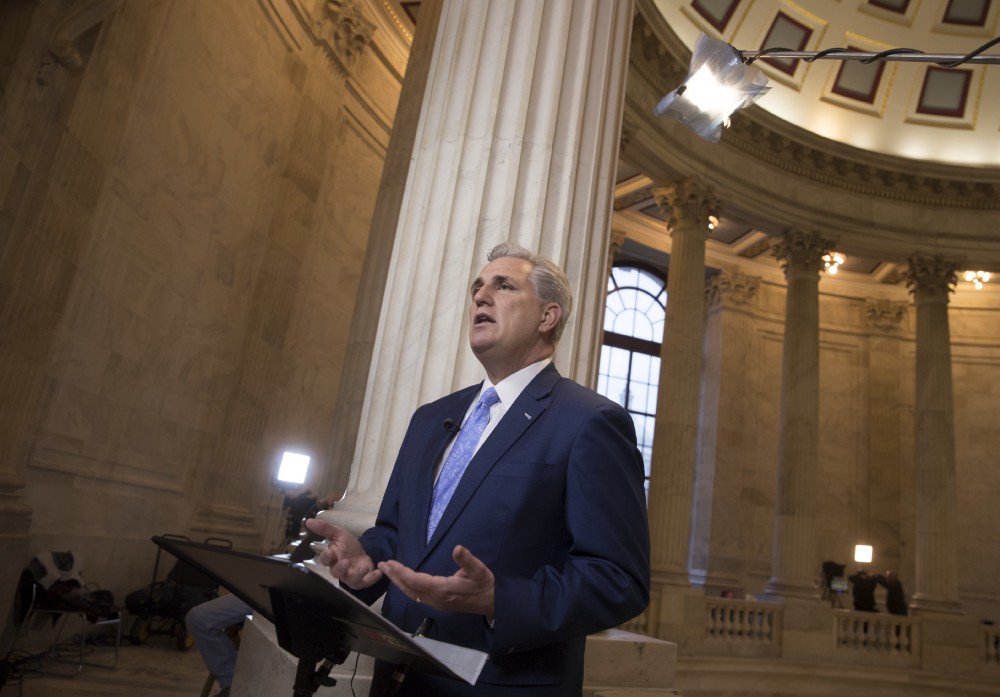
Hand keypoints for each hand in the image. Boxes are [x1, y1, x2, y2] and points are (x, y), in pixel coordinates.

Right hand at [303, 518, 382, 589]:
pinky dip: (372, 579)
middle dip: (340, 568)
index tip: (330, 552)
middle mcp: (340, 570)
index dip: (327, 557)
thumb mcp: (338, 533)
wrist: (361, 552)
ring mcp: (351, 576)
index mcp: (332, 559)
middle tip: (346, 561)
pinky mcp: (362, 580)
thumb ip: (324, 528)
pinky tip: (379, 572)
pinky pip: (366, 582)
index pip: (326, 560)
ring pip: (351, 580)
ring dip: (357, 574)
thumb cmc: (347, 545)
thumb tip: (308, 521)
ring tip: (364, 567)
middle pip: (336, 573)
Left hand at [378, 545, 494, 619]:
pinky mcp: (438, 604)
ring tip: (388, 571)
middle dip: (395, 577)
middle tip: (382, 565)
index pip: (416, 580)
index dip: (402, 572)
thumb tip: (457, 548)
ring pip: (412, 594)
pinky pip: (417, 596)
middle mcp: (436, 599)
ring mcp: (436, 603)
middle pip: (409, 589)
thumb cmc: (485, 585)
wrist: (492, 603)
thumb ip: (467, 560)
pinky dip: (406, 587)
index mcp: (443, 589)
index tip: (390, 563)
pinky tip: (403, 581)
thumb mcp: (479, 570)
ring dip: (399, 582)